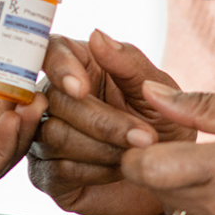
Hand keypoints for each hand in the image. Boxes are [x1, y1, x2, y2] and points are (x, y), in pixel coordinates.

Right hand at [27, 31, 194, 214]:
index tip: (81, 89)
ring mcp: (44, 136)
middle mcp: (54, 98)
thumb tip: (96, 35)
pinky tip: (118, 170)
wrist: (169, 178)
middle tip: (145, 137)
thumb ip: (128, 63)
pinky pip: (58, 170)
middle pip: (56, 100)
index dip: (60, 68)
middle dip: (103, 122)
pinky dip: (95, 172)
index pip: (51, 52)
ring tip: (135, 154)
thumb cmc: (164, 125)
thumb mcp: (158, 90)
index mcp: (79, 66)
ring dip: (103, 148)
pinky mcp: (46, 174)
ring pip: (55, 135)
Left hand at [120, 82, 214, 214]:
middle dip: (156, 168)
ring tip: (212, 171)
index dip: (136, 152)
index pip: (149, 168)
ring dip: (178, 190)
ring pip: (172, 211)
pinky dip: (201, 212)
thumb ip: (199, 103)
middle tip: (182, 150)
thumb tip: (150, 92)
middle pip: (154, 190)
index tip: (148, 139)